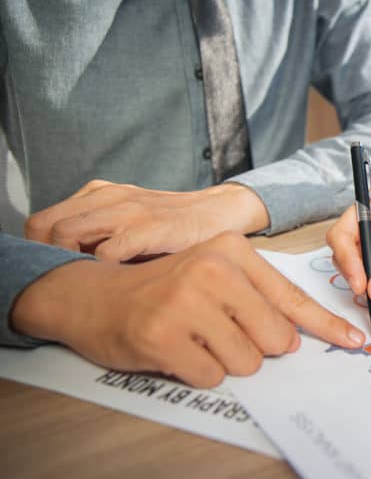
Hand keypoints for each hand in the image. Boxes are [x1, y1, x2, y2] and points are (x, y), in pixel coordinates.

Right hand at [11, 232, 364, 387]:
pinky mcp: (163, 336)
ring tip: (194, 338)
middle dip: (255, 348)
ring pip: (246, 362)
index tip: (354, 342)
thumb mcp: (213, 275)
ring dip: (223, 361)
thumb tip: (302, 338)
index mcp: (232, 251)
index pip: (292, 298)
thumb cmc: (163, 289)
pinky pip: (211, 376)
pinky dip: (196, 373)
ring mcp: (187, 302)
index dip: (326, 326)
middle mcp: (214, 271)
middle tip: (220, 333)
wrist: (90, 295)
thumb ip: (257, 300)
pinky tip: (174, 350)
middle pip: (276, 339)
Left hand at [24, 179, 269, 260]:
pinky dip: (102, 271)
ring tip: (85, 284)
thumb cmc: (176, 226)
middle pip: (45, 226)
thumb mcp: (132, 219)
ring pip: (66, 234)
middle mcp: (108, 196)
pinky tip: (115, 284)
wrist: (222, 212)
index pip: (43, 220)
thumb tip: (70, 268)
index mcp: (100, 194)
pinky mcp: (150, 227)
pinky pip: (106, 252)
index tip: (55, 273)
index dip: (40, 250)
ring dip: (67, 264)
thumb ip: (102, 232)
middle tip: (64, 282)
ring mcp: (128, 209)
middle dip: (45, 258)